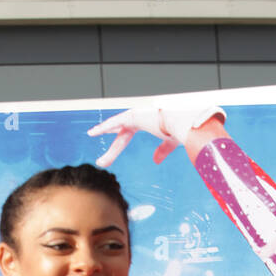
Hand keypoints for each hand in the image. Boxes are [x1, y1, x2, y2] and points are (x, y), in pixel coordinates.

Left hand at [88, 104, 223, 167]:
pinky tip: (94, 132)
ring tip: (91, 136)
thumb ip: (162, 150)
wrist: (184, 123)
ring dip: (104, 133)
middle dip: (111, 148)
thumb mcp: (170, 142)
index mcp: (148, 122)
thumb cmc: (182, 130)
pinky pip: (116, 121)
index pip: (128, 134)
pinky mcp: (135, 114)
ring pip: (116, 127)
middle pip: (121, 134)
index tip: (109, 154)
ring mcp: (137, 114)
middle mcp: (141, 117)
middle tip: (101, 161)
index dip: (117, 145)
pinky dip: (105, 126)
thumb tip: (155, 161)